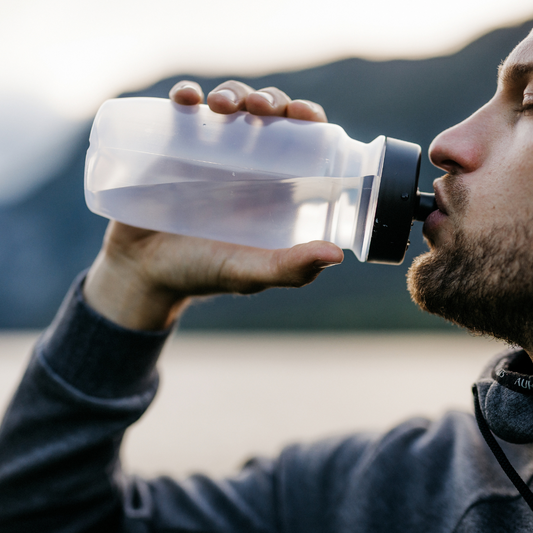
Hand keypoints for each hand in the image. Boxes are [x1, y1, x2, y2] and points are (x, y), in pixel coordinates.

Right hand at [84, 81, 341, 330]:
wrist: (141, 273)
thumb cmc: (200, 273)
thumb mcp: (247, 273)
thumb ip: (289, 269)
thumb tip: (337, 254)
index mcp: (274, 187)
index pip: (302, 141)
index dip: (308, 120)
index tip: (303, 114)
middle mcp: (246, 164)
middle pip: (267, 115)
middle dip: (269, 100)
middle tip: (258, 108)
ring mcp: (208, 152)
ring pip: (229, 105)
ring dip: (231, 93)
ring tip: (220, 106)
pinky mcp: (171, 146)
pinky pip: (182, 111)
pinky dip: (185, 96)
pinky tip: (185, 98)